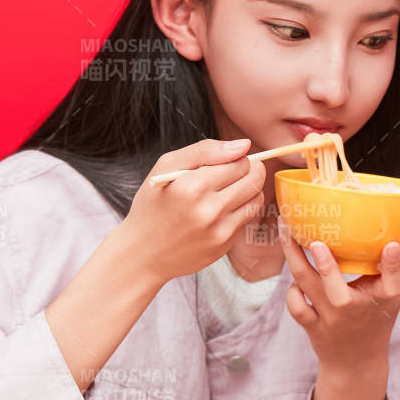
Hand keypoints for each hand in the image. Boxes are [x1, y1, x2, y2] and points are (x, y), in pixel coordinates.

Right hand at [118, 139, 266, 283]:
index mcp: (192, 186)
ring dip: (247, 191)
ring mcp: (219, 231)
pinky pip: (247, 219)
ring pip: (256, 199)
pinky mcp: (225, 245)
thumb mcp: (166, 167)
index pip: (239, 163)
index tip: (224, 163)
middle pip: (254, 179)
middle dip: (248, 172)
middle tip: (231, 174)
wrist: (143, 254)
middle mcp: (209, 210)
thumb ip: (205, 150)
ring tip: (225, 192)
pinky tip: (218, 213)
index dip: (235, 159)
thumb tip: (244, 145)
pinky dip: (238, 211)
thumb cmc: (153, 205)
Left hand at [282, 234, 399, 371]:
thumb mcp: (395, 295)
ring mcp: (330, 318)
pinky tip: (295, 277)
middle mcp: (354, 307)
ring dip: (293, 256)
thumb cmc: (377, 319)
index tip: (391, 244)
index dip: (393, 261)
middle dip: (321, 257)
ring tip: (286, 231)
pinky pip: (296, 306)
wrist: (356, 363)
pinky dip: (292, 290)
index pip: (393, 279)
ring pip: (306, 283)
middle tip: (308, 228)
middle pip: (333, 281)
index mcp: (383, 297)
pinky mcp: (312, 326)